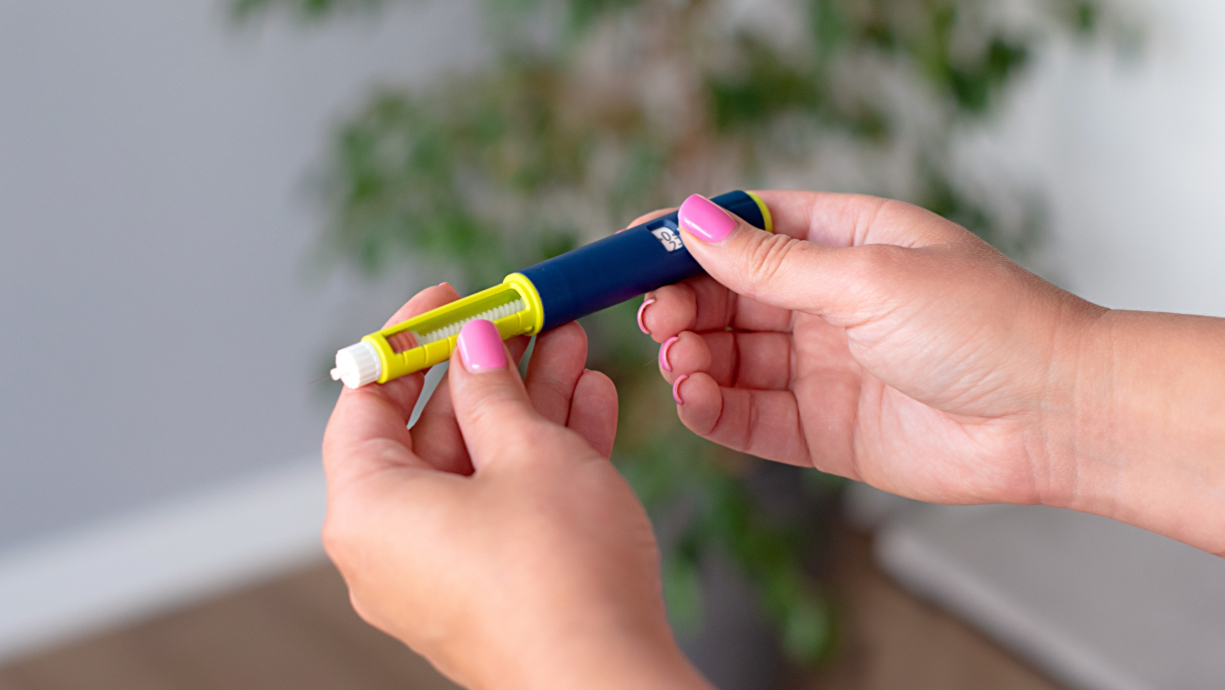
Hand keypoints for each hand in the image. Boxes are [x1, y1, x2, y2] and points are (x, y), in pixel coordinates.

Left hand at [322, 284, 711, 689]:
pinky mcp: (491, 589)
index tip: (450, 300)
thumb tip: (474, 345)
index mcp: (368, 509)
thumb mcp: (527, 452)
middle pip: (431, 432)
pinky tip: (589, 405)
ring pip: (479, 466)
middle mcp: (392, 547)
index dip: (409, 341)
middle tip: (528, 320)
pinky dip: (540, 459)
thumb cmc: (558, 575)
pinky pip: (505, 506)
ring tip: (573, 346)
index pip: (365, 401)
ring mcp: (443, 572)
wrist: (610, 683)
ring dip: (528, 405)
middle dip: (489, 370)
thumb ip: (493, 389)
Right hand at [637, 191, 1101, 507]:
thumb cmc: (982, 325)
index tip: (632, 251)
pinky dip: (713, 408)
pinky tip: (695, 398)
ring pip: (730, 356)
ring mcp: (823, 366)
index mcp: (845, 240)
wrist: (1053, 417)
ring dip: (692, 357)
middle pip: (727, 295)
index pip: (746, 228)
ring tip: (681, 361)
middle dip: (683, 303)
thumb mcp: (867, 278)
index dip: (687, 237)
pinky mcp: (822, 428)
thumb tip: (694, 219)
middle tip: (656, 318)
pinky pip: (749, 416)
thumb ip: (772, 262)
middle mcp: (828, 301)